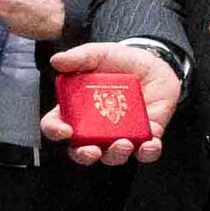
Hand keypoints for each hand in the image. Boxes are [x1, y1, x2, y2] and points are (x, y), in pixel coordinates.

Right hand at [41, 39, 182, 165]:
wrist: (154, 63)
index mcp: (75, 110)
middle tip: (92, 150)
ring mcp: (119, 135)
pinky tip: (151, 143)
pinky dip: (148, 152)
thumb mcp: (98, 54)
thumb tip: (56, 61)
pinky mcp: (144, 137)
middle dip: (84, 155)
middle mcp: (94, 128)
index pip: (56, 125)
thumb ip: (78, 57)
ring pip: (112, 156)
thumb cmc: (120, 62)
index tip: (65, 130)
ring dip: (116, 154)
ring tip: (124, 143)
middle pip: (81, 151)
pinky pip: (145, 153)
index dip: (55, 130)